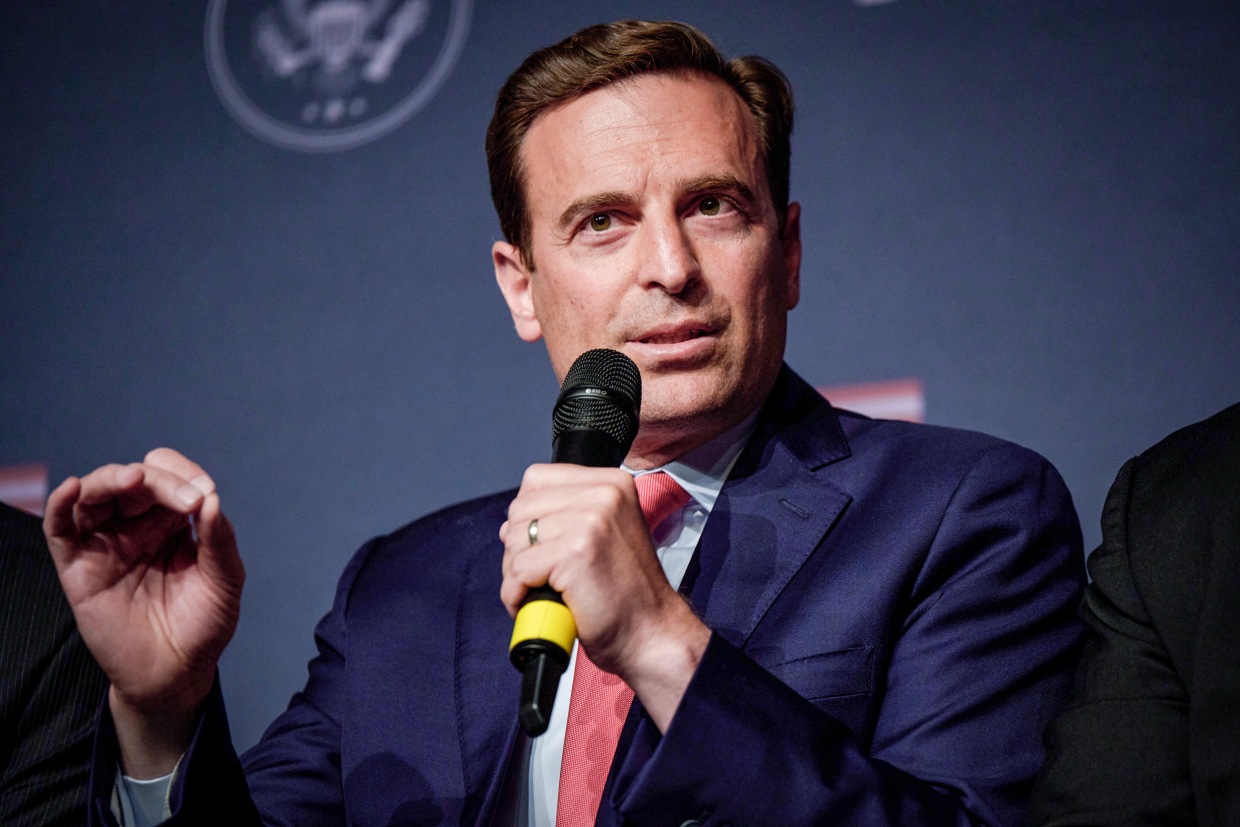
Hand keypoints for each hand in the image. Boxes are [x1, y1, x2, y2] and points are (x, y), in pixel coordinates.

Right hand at [44, 448, 243, 775]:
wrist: (176, 672)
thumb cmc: (203, 624)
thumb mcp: (225, 580)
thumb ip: (219, 540)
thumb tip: (212, 498)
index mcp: (174, 521)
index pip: (171, 476)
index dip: (184, 473)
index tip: (204, 492)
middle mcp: (137, 525)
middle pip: (136, 478)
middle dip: (160, 479)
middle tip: (187, 500)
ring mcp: (106, 542)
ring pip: (96, 492)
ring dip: (112, 478)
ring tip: (133, 479)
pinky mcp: (78, 566)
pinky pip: (59, 527)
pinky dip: (60, 502)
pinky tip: (73, 488)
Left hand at [499, 464, 708, 729]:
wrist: (651, 633)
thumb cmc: (625, 593)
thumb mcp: (603, 535)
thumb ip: (564, 517)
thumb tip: (509, 525)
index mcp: (611, 483)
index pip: (537, 479)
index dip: (528, 516)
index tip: (542, 546)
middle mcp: (604, 493)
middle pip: (521, 509)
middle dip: (518, 547)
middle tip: (538, 577)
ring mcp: (591, 520)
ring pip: (516, 539)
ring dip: (516, 573)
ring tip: (540, 592)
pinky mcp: (576, 552)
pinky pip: (519, 569)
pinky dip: (517, 594)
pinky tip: (537, 604)